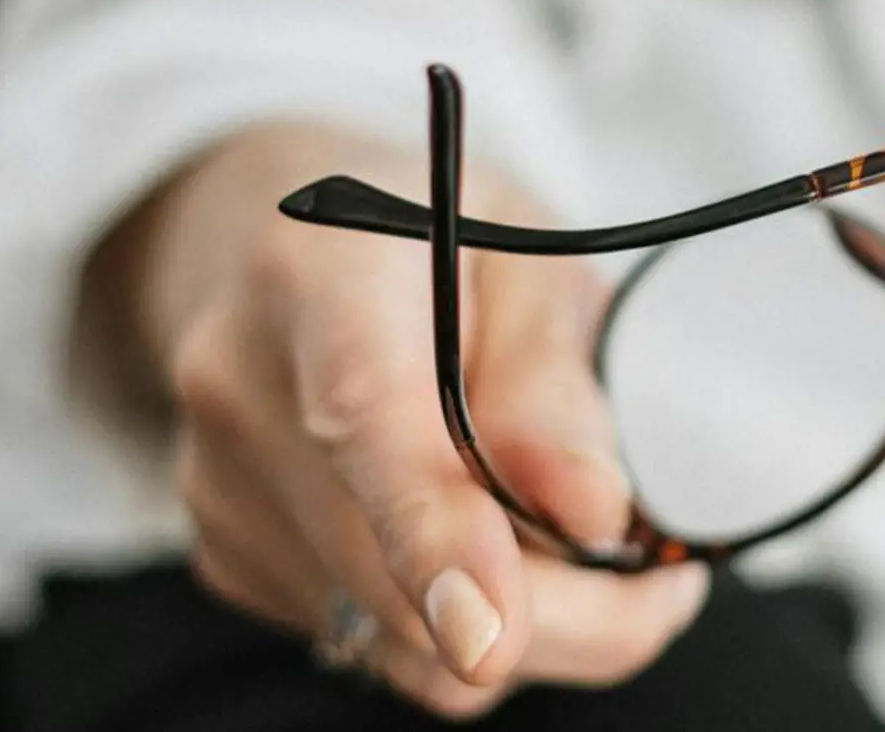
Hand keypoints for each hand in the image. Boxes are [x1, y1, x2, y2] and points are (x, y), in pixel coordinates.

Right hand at [89, 124, 706, 717]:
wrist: (280, 245)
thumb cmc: (431, 242)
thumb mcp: (531, 259)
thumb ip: (554, 381)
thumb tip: (591, 513)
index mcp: (322, 278)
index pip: (366, 417)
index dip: (431, 534)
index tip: (491, 636)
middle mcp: (243, 390)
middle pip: (395, 573)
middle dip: (561, 614)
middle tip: (663, 583)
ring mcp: (221, 486)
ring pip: (393, 638)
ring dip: (524, 629)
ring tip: (589, 550)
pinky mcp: (229, 553)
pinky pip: (371, 641)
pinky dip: (456, 622)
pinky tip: (488, 543)